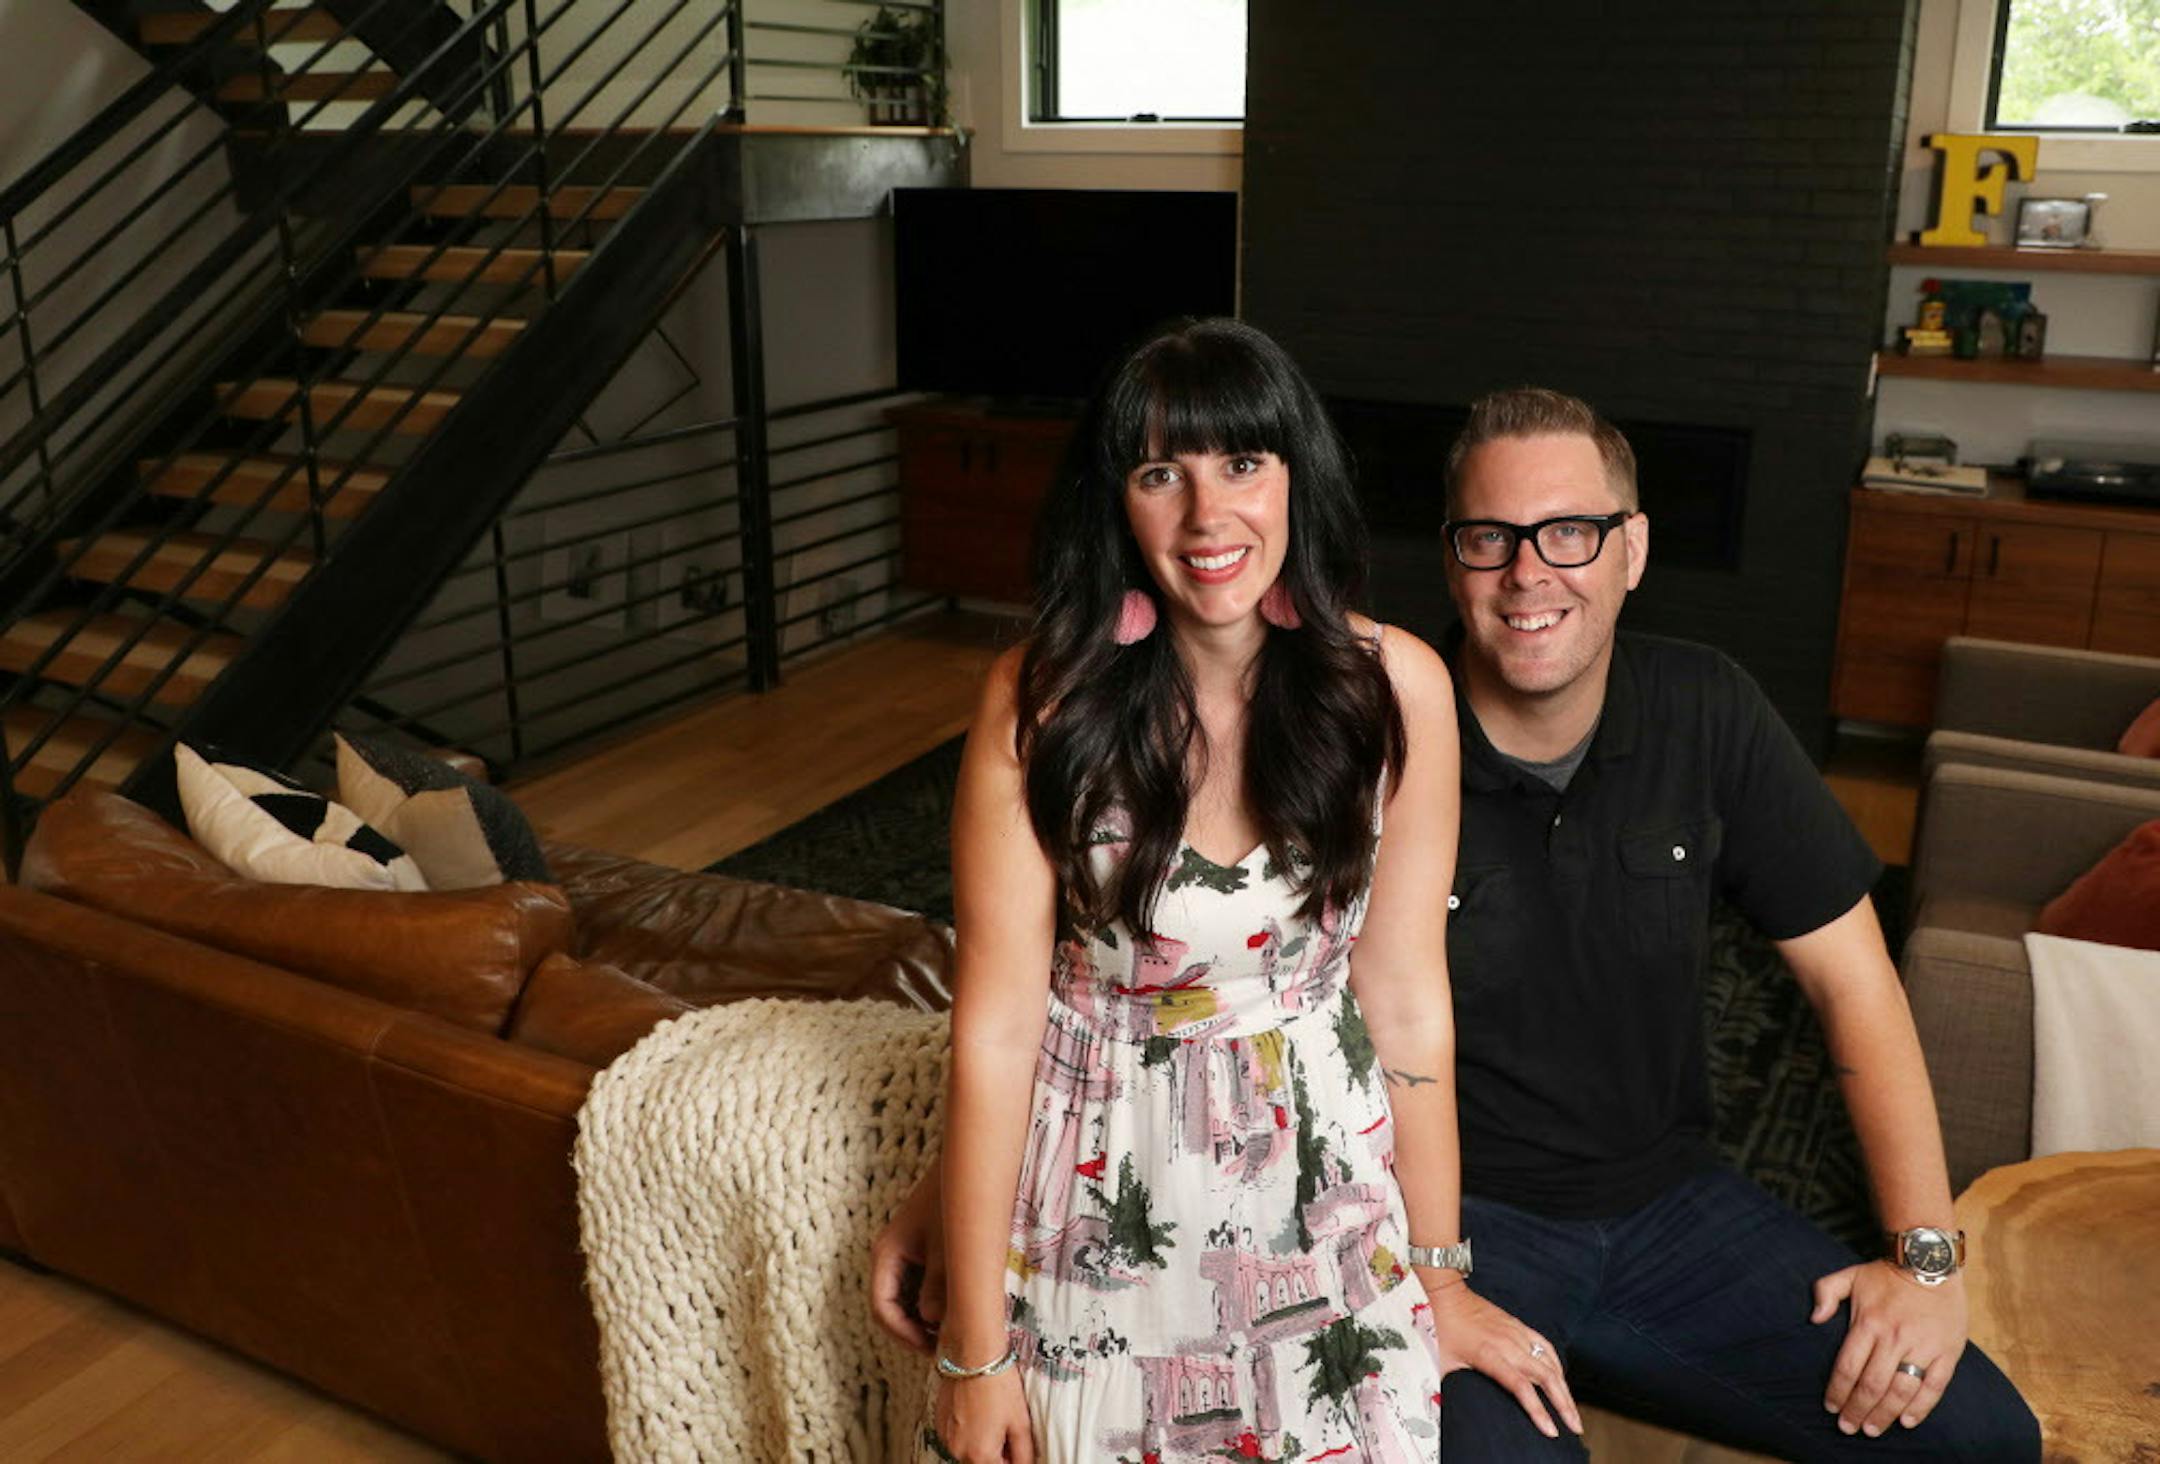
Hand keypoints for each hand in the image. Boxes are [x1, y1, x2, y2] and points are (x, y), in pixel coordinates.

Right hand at [870, 1164, 946, 1352]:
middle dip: (915, 1329)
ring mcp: (903, 1252)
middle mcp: (888, 1255)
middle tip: (944, 1347)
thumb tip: (931, 1322)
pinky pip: (918, 1283)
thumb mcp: (948, 1249)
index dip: (904, 1334)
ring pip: (906, 1297)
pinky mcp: (919, 1248)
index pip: (882, 1308)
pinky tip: (955, 1307)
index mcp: (886, 1254)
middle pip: (891, 1306)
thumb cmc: (956, 1204)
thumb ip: (938, 1287)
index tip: (932, 1348)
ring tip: (952, 1330)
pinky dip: (932, 1299)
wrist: (966, 1166)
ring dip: (924, 1317)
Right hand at [933, 1368, 1031, 1463]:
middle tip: (1006, 1429)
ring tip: (992, 1416)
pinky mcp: (939, 1422)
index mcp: (980, 1455)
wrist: (973, 1353)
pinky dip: (968, 1431)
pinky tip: (978, 1411)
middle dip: (997, 1453)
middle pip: (982, 1463)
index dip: (1012, 1461)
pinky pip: (957, 1437)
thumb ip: (1024, 1453)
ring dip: (981, 1442)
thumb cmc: (997, 1383)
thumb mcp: (1021, 1422)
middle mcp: (958, 1450)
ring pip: (968, 1451)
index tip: (1016, 1449)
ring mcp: (946, 1437)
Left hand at [1423, 1271, 1582, 1439]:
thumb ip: (1457, 1387)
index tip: (1551, 1430)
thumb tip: (1458, 1409)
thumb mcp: (1446, 1364)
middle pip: (1546, 1378)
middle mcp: (1509, 1345)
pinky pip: (1546, 1346)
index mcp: (1490, 1356)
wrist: (1450, 1297)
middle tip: (1575, 1426)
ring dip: (1565, 1388)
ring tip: (1572, 1410)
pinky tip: (1562, 1379)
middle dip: (1564, 1405)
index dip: (1538, 1410)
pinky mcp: (1520, 1326)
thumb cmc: (1446, 1330)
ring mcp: (1517, 1334)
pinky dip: (1557, 1365)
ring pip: (1551, 1363)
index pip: (1521, 1387)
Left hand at [1813, 1259, 1968, 1436]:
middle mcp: (1895, 1338)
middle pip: (1872, 1385)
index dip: (1837, 1392)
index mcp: (1869, 1323)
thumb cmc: (1886, 1273)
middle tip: (1848, 1428)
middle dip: (1857, 1410)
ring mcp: (1922, 1347)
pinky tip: (1906, 1421)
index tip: (1830, 1408)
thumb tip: (1814, 1318)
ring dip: (1885, 1415)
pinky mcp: (1947, 1353)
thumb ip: (1825, 1292)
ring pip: (1901, 1390)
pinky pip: (1934, 1387)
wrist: (1929, 1261)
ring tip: (1872, 1430)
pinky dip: (1920, 1408)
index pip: (1848, 1367)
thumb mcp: (1849, 1275)